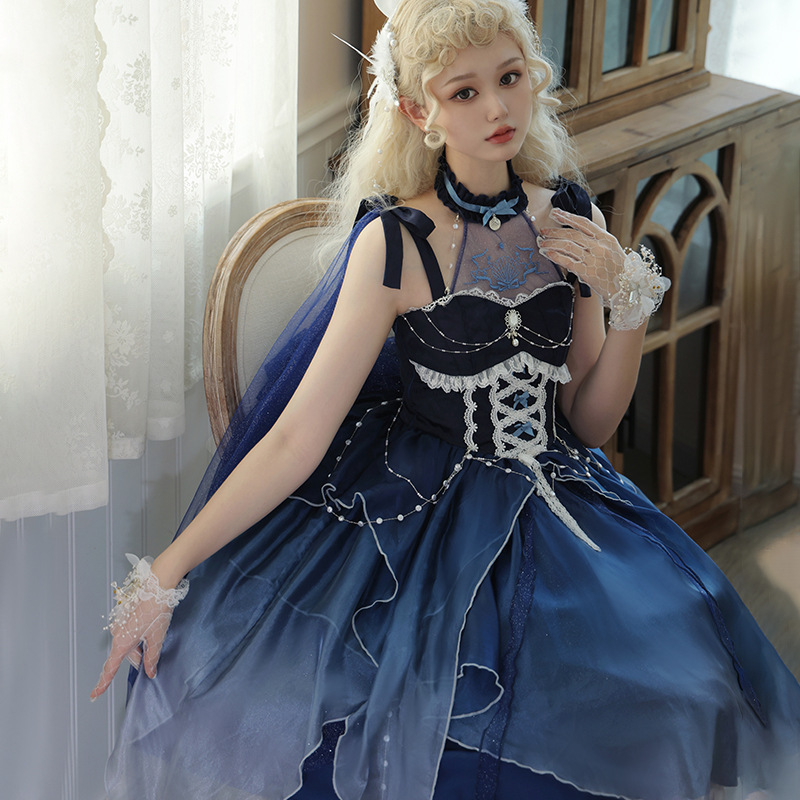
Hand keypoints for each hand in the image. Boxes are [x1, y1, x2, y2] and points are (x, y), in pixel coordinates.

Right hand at [90, 554, 188, 699]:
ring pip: (129, 644)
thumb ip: (152, 657)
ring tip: (156, 631)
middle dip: (139, 657)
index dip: (103, 683)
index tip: (94, 695)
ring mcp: (120, 624)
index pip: (110, 668)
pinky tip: (151, 625)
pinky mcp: (125, 617)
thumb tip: (151, 672)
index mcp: (122, 642)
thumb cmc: (157, 610)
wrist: (158, 585)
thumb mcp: (157, 637)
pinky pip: (130, 633)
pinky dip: (140, 635)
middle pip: (125, 655)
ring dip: (141, 645)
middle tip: (155, 650)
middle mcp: (117, 634)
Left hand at [537, 207, 625, 305]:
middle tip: (542, 230)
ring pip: (567, 246)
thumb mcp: (612, 249)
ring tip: (542, 243)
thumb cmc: (618, 270)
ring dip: (551, 244)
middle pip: (572, 234)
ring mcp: (594, 259)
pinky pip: (568, 262)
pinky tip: (547, 254)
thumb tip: (576, 233)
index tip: (555, 213)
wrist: (627, 288)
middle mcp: (599, 246)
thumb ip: (596, 240)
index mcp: (606, 238)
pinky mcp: (588, 273)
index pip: (583, 223)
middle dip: (555, 231)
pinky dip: (556, 256)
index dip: (567, 217)